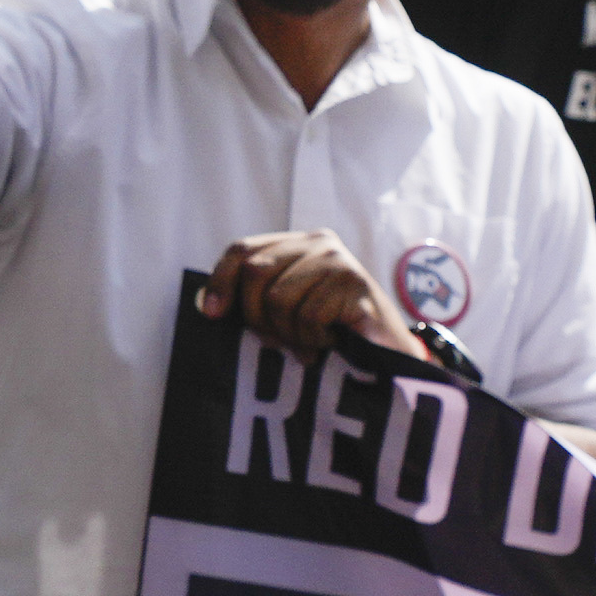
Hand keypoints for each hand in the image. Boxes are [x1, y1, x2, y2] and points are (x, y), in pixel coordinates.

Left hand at [197, 229, 417, 360]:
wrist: (387, 353)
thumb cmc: (332, 333)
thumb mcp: (287, 310)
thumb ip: (256, 299)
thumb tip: (208, 304)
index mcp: (298, 244)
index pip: (242, 249)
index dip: (221, 280)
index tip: (213, 314)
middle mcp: (318, 242)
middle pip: (255, 272)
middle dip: (258, 316)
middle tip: (283, 339)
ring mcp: (338, 260)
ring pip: (279, 299)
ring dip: (291, 333)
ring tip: (313, 339)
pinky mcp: (354, 283)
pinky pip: (307, 317)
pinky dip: (314, 339)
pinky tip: (331, 340)